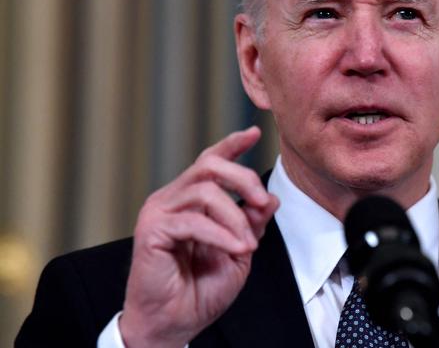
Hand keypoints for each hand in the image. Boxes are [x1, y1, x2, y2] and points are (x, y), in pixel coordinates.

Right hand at [119, 126, 278, 347]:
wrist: (174, 323)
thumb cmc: (200, 290)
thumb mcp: (238, 252)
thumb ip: (251, 224)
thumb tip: (269, 198)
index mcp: (190, 200)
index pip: (210, 161)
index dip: (232, 144)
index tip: (254, 133)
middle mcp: (172, 198)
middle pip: (209, 165)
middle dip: (242, 177)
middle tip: (261, 201)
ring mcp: (159, 211)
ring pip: (205, 191)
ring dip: (235, 217)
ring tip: (247, 244)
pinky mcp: (151, 230)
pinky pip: (194, 221)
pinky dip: (222, 235)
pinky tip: (237, 250)